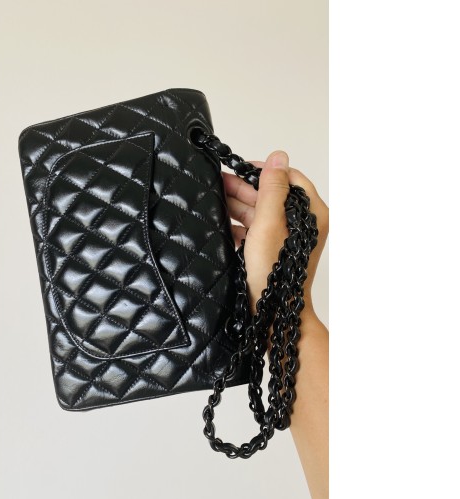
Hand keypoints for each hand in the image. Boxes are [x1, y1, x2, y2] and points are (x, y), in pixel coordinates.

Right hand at [223, 150, 328, 317]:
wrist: (274, 312)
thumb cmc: (274, 272)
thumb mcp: (269, 224)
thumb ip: (273, 189)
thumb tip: (278, 157)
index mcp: (311, 214)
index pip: (289, 179)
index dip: (264, 171)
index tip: (242, 168)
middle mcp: (303, 224)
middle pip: (273, 196)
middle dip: (246, 189)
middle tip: (221, 182)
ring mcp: (288, 239)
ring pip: (262, 213)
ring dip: (239, 206)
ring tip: (216, 199)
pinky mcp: (275, 251)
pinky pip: (258, 231)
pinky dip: (241, 227)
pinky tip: (223, 224)